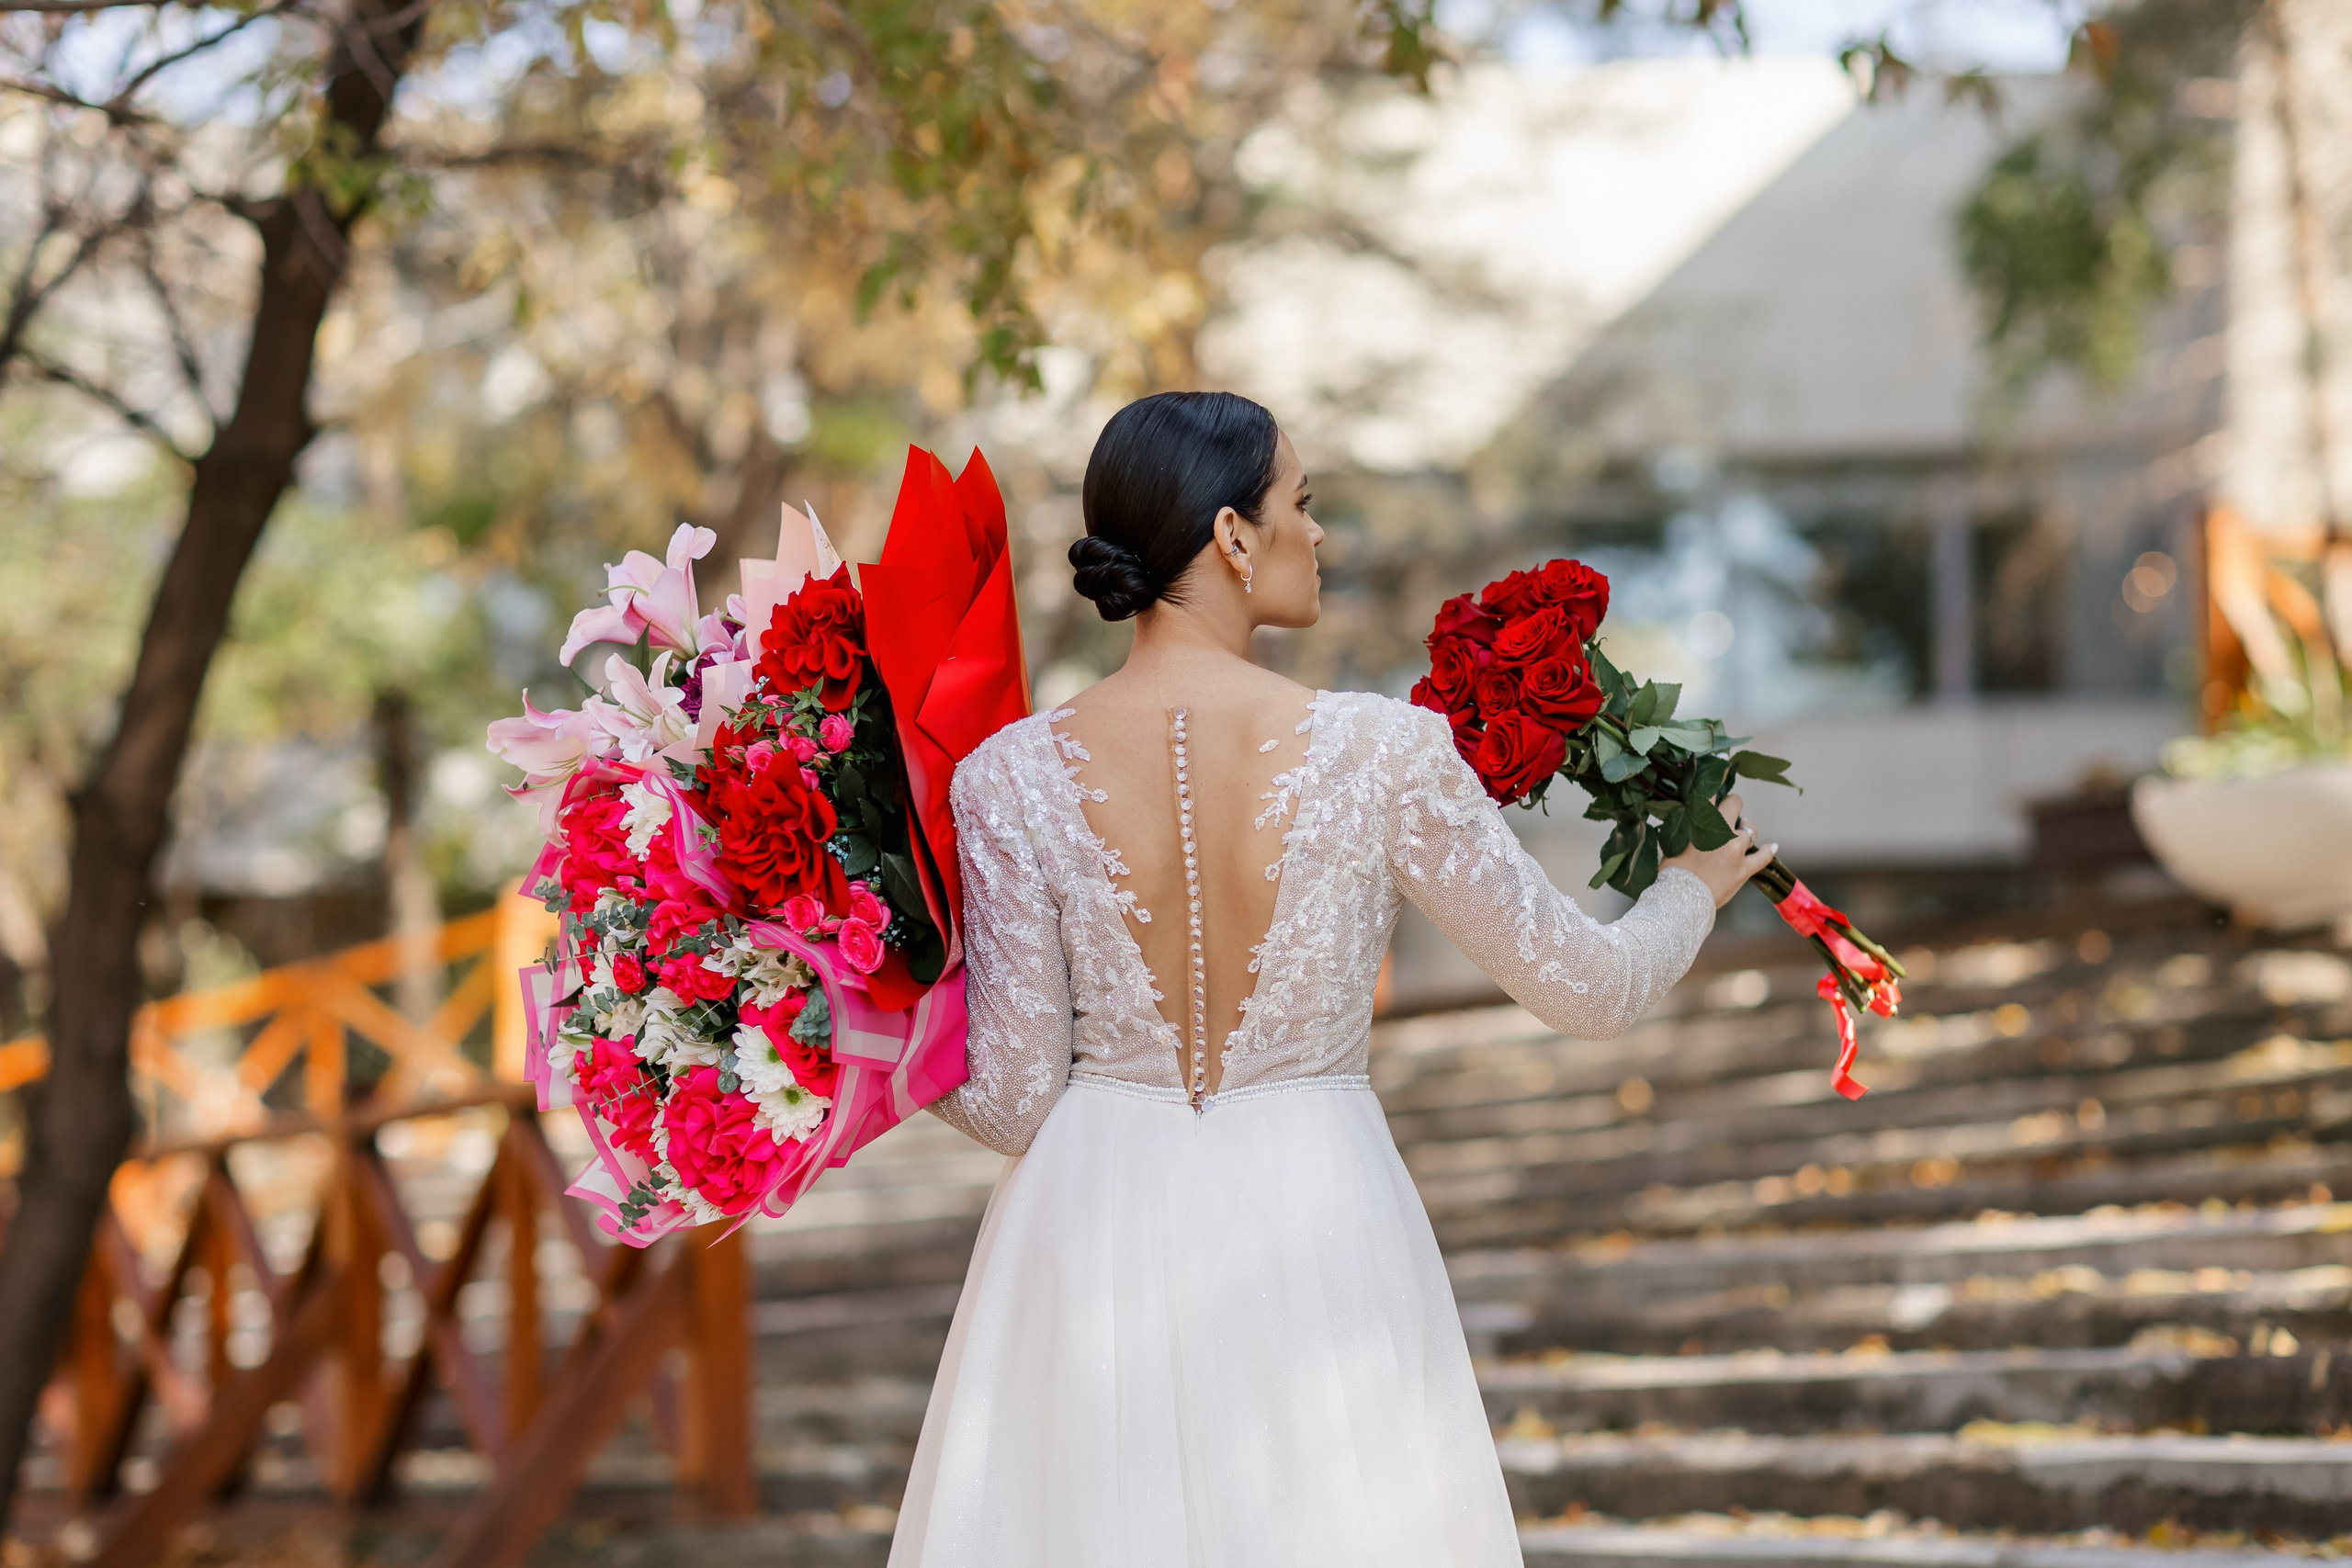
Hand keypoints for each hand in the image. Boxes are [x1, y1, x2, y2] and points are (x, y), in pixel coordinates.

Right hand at [1662, 792, 1773, 908]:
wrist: (1681, 900)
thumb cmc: (1671, 875)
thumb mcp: (1672, 844)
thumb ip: (1685, 829)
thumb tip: (1690, 820)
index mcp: (1699, 822)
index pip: (1709, 792)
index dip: (1713, 785)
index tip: (1714, 783)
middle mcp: (1720, 830)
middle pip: (1735, 803)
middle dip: (1732, 803)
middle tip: (1728, 809)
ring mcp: (1735, 849)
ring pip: (1750, 829)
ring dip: (1746, 829)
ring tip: (1742, 832)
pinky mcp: (1744, 868)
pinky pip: (1763, 856)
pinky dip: (1768, 851)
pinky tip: (1772, 847)